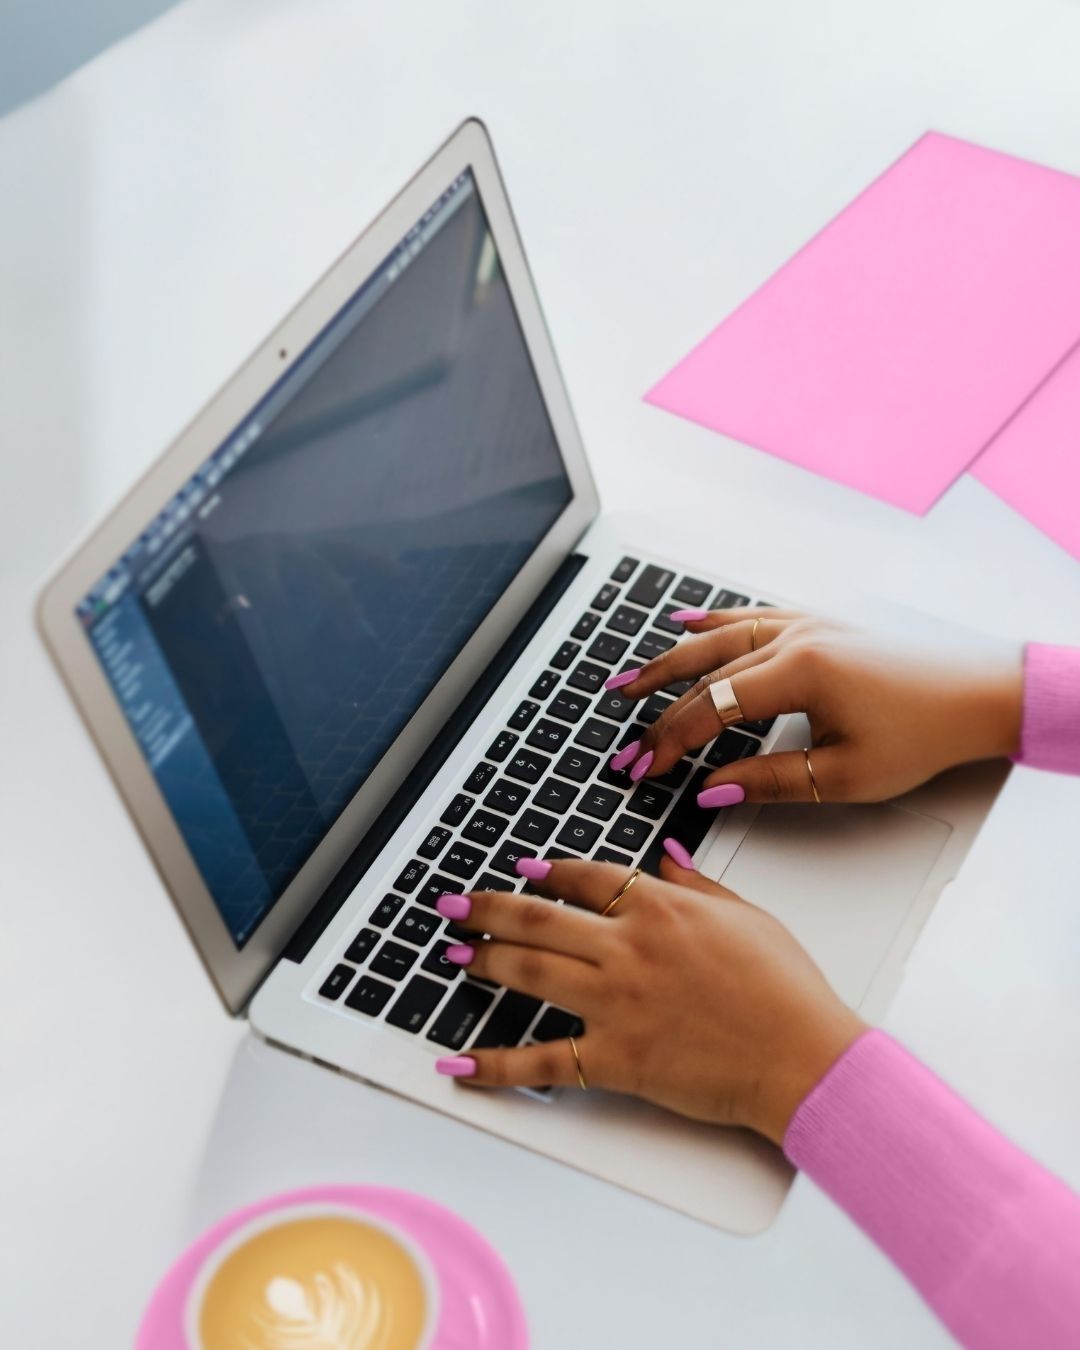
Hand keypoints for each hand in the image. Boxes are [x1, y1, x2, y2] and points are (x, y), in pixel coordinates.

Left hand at [433, 856, 863, 1144]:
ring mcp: (617, 1002)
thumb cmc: (786, 989)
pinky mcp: (615, 1058)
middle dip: (487, 908)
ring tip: (451, 955)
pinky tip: (458, 1063)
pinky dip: (495, 1064)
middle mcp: (628, 947)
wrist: (803, 1056)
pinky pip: (542, 1061)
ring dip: (483, 960)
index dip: (547, 871)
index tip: (522, 869)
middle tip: (453, 905)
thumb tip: (668, 857)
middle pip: (539, 918)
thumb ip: (699, 883)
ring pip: (530, 972)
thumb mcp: (747, 916)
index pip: (587, 877)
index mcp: (661, 908)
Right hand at [607, 610, 1022, 803]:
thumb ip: (770, 782)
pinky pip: (749, 615)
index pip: (711, 707)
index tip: (645, 767)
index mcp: (799, 672)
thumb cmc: (923, 733)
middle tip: (625, 734)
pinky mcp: (817, 624)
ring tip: (630, 679)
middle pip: (704, 670)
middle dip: (658, 706)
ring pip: (718, 637)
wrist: (978, 694)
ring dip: (669, 659)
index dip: (671, 740)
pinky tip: (686, 621)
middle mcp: (795, 637)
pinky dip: (713, 621)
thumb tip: (712, 789)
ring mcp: (804, 624)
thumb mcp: (846, 776)